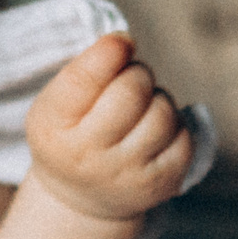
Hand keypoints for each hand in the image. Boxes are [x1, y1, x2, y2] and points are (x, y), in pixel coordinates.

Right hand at [23, 34, 191, 222]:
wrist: (80, 197)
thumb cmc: (69, 135)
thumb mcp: (56, 104)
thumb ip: (84, 72)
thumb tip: (125, 42)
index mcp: (53, 127)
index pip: (83, 80)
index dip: (109, 52)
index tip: (121, 41)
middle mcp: (88, 156)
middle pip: (130, 92)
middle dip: (136, 73)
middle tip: (129, 78)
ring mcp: (127, 175)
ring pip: (162, 111)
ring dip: (156, 99)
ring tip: (141, 108)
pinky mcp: (161, 185)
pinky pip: (184, 136)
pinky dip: (174, 124)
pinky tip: (155, 130)